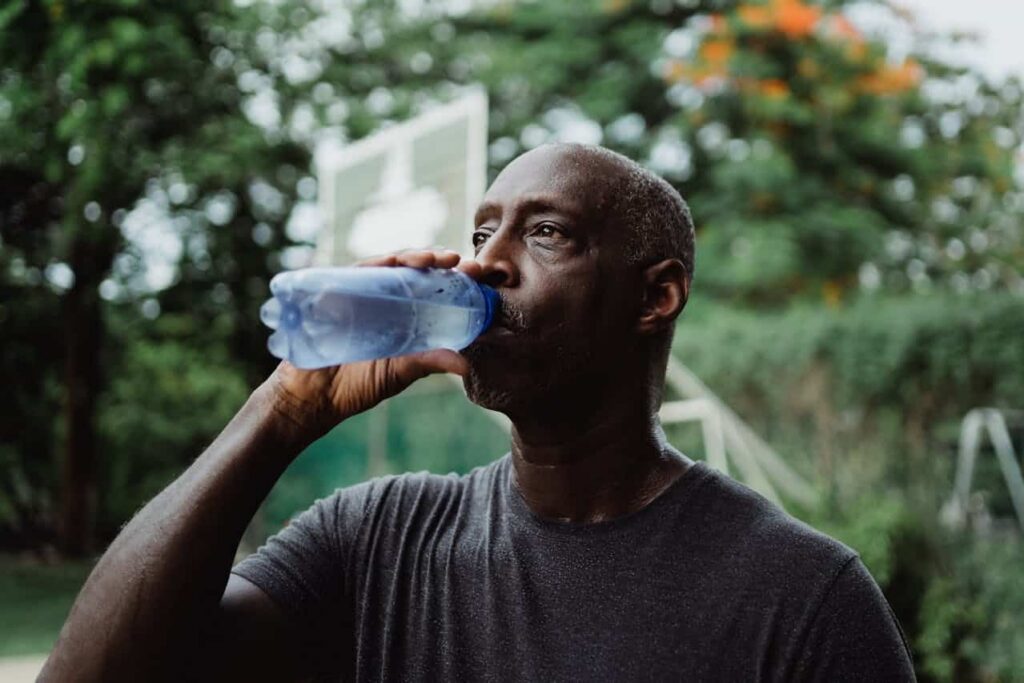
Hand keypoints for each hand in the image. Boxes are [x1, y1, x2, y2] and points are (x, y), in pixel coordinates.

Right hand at [261, 249, 477, 437]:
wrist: (313, 396)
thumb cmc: (357, 383)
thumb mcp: (401, 372)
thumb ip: (430, 362)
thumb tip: (467, 364)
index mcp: (406, 313)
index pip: (435, 288)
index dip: (458, 278)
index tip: (481, 275)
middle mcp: (386, 297)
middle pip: (418, 270)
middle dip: (442, 261)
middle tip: (465, 264)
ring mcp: (363, 291)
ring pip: (393, 264)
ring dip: (416, 256)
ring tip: (437, 259)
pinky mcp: (339, 290)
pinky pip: (359, 271)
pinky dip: (378, 263)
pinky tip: (395, 262)